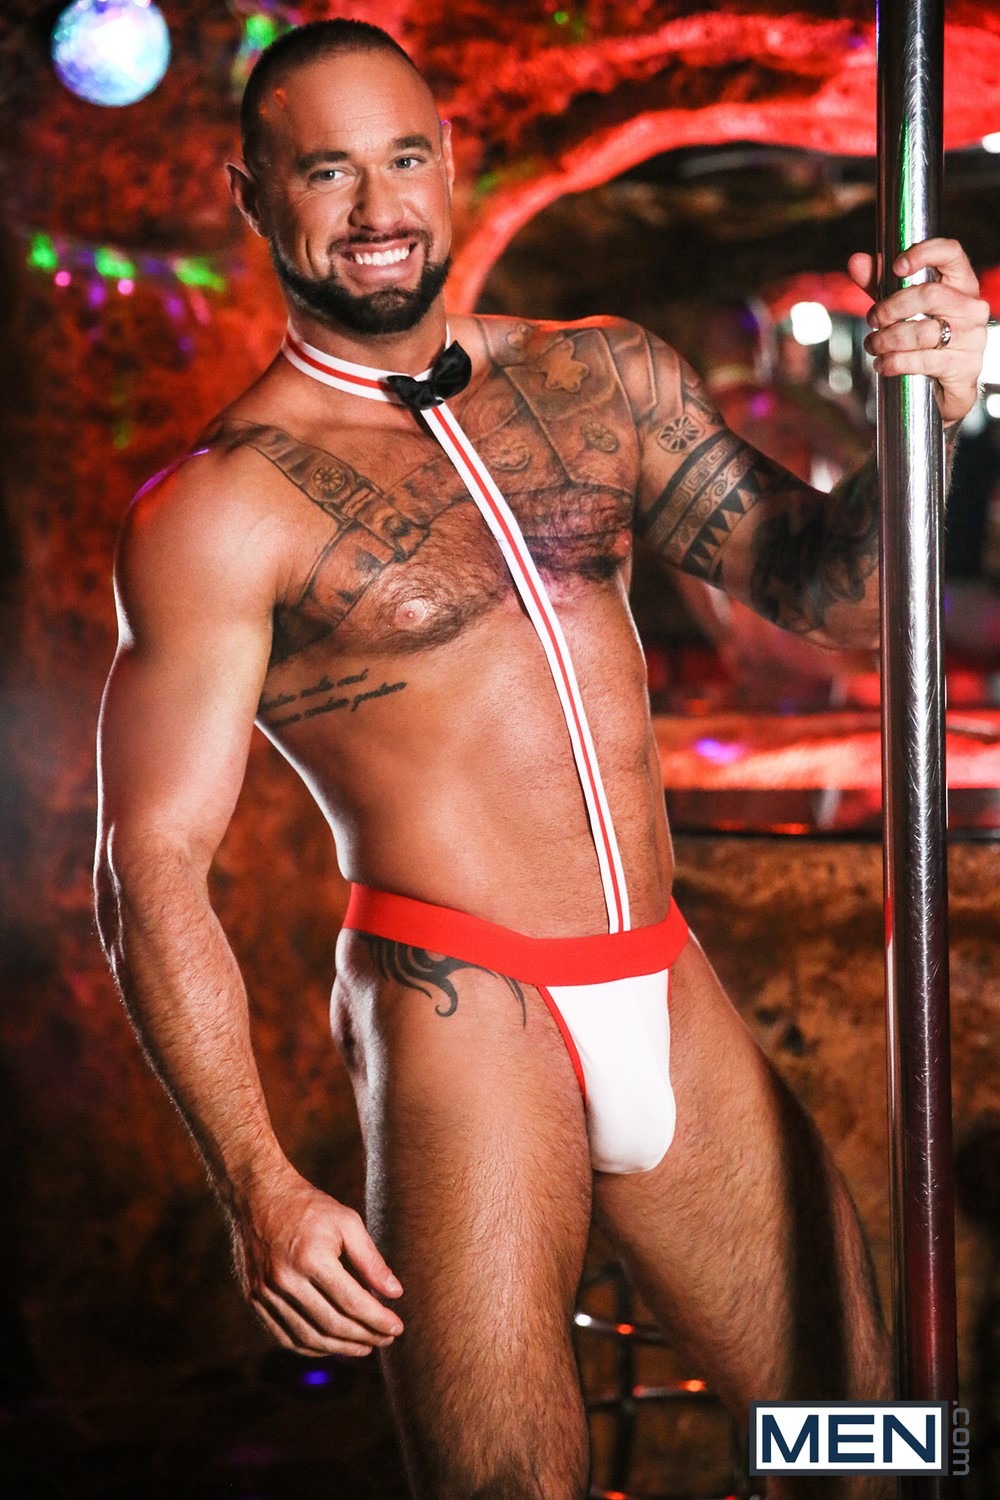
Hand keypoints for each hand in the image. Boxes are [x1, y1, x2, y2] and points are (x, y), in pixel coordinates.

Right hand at [229, 1165, 403, 1356]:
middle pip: (332, 1324)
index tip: (397, 1328)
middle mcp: (286, 1279)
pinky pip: (284, 1336)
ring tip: (364, 1346)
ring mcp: (266, 1292)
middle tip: (385, 1340)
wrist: (258, 1196)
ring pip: (308, 1337)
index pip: (352, 1302)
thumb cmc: (309, 1206)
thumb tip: (395, 1293)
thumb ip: (371, 1260)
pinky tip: (331, 1345)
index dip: (378, 1320)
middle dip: (364, 1336)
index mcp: (312, 1257)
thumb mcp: (347, 1222)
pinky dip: (310, 1347)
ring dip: (340, 1348)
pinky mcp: (254, 1299)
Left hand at [847, 238, 988, 425]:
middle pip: (928, 295)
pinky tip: (883, 364)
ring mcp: (972, 337)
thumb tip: (856, 261)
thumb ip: (879, 284)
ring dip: (888, 339)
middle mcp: (971, 307)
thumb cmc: (924, 337)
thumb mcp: (900, 307)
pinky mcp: (964, 365)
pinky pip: (923, 360)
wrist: (946, 385)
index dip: (924, 253)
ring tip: (873, 345)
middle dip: (891, 308)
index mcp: (960, 283)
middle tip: (872, 319)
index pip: (951, 253)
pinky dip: (895, 362)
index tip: (896, 266)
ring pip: (922, 332)